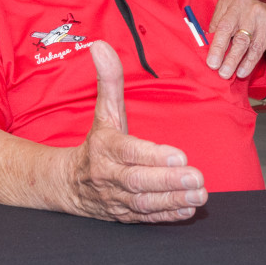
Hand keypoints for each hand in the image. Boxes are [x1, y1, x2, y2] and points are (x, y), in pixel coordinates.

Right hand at [70, 41, 207, 222]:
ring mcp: (116, 199)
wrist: (66, 184)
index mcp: (106, 148)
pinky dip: (166, 216)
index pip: (130, 152)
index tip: (180, 155)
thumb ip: (108, 80)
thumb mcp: (103, 111)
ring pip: (144, 203)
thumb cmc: (96, 143)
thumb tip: (100, 46)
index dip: (154, 155)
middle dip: (169, 181)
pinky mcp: (123, 215)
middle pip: (139, 181)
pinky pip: (145, 218)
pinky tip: (187, 210)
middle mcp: (109, 176)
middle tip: (197, 178)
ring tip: (199, 196)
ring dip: (173, 201)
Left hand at [205, 0, 265, 78]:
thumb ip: (218, 30)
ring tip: (225, 73)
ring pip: (243, 40)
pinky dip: (248, 61)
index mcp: (229, 0)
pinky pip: (257, 47)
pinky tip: (242, 71)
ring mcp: (258, 12)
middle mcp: (243, 3)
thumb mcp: (230, 19)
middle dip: (219, 49)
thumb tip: (204, 48)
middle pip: (227, 28)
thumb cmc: (245, 21)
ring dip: (233, 59)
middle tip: (213, 66)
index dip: (211, 42)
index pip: (217, 23)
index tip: (207, 58)